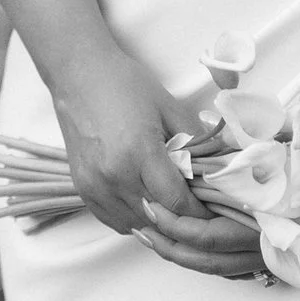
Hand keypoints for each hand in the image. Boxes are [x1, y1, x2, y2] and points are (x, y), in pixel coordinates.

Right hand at [48, 48, 268, 280]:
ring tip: (177, 212)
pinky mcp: (82, 190)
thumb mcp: (169, 107)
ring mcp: (95, 186)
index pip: (177, 202)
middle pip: (158, 219)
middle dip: (184, 220)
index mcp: (139, 154)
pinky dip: (136, 220)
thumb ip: (196, 142)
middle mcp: (114, 176)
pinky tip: (149, 207)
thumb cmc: (125, 85)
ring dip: (159, 223)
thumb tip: (220, 168)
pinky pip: (115, 222)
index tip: (215, 209)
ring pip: (136, 226)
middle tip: (202, 213)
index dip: (200, 211)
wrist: (78, 74)